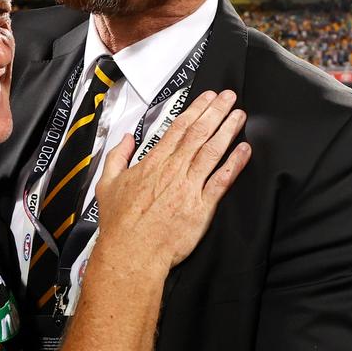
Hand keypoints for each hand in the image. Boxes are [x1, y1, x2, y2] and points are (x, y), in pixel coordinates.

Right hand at [93, 90, 251, 271]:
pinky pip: (221, 180)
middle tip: (229, 97)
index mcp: (153, 163)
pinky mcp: (201, 207)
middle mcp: (173, 170)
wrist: (132, 252)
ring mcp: (189, 187)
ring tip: (239, 116)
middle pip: (199, 133)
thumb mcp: (107, 183)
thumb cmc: (121, 224)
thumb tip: (126, 139)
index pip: (179, 128)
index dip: (196, 109)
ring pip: (212, 151)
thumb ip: (117, 156)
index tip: (208, 98)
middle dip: (216, 112)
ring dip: (228, 130)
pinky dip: (235, 164)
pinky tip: (244, 151)